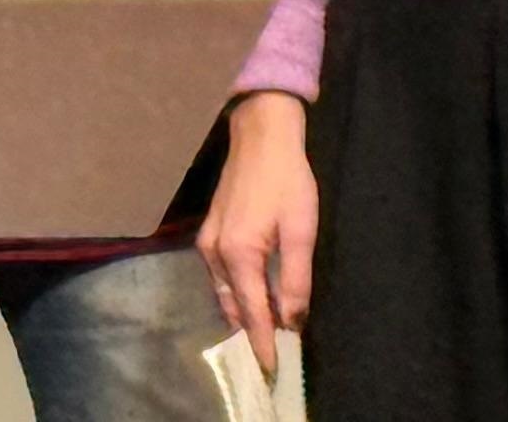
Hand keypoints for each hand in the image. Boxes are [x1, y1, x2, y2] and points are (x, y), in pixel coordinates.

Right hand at [199, 92, 319, 376]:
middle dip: (251, 333)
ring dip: (243, 313)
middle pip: (232, 307)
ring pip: (223, 293)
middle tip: (273, 354)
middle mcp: (215, 253)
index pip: (251, 314)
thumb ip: (295, 279)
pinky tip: (254, 296)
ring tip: (266, 332)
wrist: (260, 136)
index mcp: (239, 255)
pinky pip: (220, 276)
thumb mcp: (301, 231)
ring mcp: (207, 242)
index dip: (262, 344)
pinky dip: (235, 293)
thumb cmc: (286, 181)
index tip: (270, 371)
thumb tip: (291, 320)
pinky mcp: (208, 232)